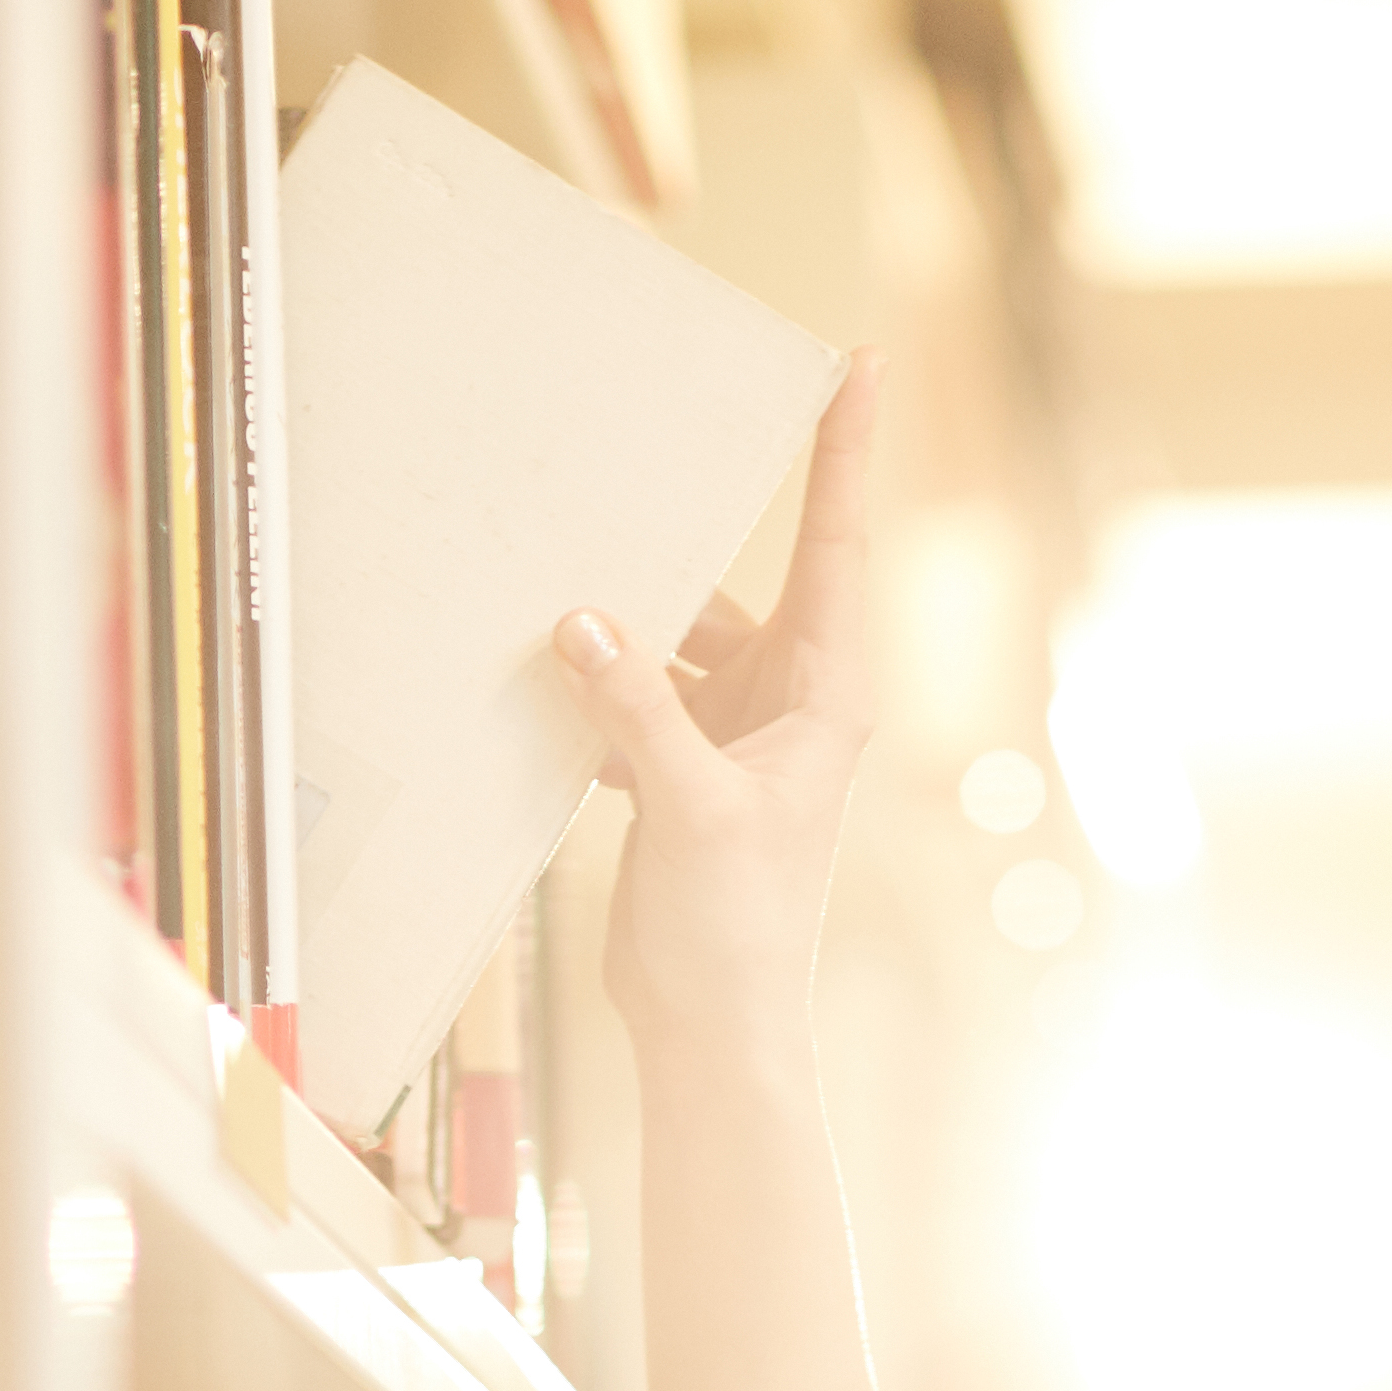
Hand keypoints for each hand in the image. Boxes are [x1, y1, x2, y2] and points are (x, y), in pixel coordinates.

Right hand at [552, 353, 879, 1061]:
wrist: (712, 1028)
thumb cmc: (735, 929)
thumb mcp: (687, 807)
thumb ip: (636, 709)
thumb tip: (579, 618)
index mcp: (824, 691)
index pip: (837, 542)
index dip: (842, 449)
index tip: (852, 362)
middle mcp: (789, 698)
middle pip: (746, 577)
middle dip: (696, 522)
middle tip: (658, 437)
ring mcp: (735, 733)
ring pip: (675, 638)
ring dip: (624, 617)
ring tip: (558, 567)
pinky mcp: (683, 770)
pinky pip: (635, 695)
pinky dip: (594, 685)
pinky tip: (539, 672)